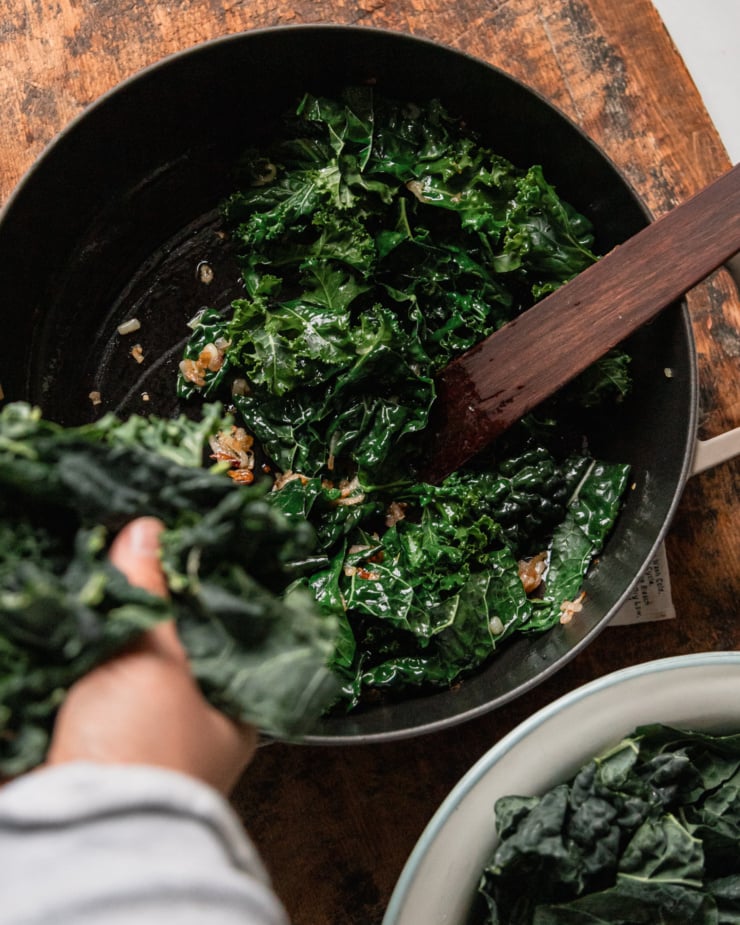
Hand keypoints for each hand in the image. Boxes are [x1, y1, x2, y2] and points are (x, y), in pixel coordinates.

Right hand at [47, 517, 256, 793]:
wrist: (80, 828)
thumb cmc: (146, 750)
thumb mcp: (156, 658)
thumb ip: (151, 593)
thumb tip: (148, 531)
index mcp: (233, 708)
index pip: (233, 635)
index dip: (210, 593)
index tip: (189, 552)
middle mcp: (193, 722)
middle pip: (177, 646)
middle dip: (154, 607)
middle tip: (138, 555)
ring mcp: (142, 733)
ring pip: (131, 664)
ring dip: (115, 629)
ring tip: (105, 575)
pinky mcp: (94, 741)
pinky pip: (92, 684)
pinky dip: (83, 656)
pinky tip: (74, 623)